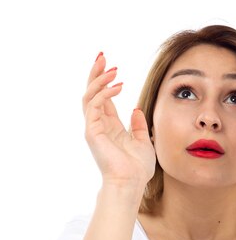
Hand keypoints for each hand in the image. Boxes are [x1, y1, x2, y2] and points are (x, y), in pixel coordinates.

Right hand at [82, 53, 155, 186]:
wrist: (131, 183)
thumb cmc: (137, 168)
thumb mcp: (143, 141)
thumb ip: (138, 125)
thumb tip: (136, 109)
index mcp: (109, 126)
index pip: (103, 97)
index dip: (105, 80)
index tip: (111, 64)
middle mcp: (98, 124)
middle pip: (91, 92)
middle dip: (95, 73)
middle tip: (102, 55)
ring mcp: (93, 127)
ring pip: (89, 95)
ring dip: (99, 79)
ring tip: (113, 68)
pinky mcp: (92, 131)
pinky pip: (94, 105)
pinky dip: (105, 92)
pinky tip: (118, 85)